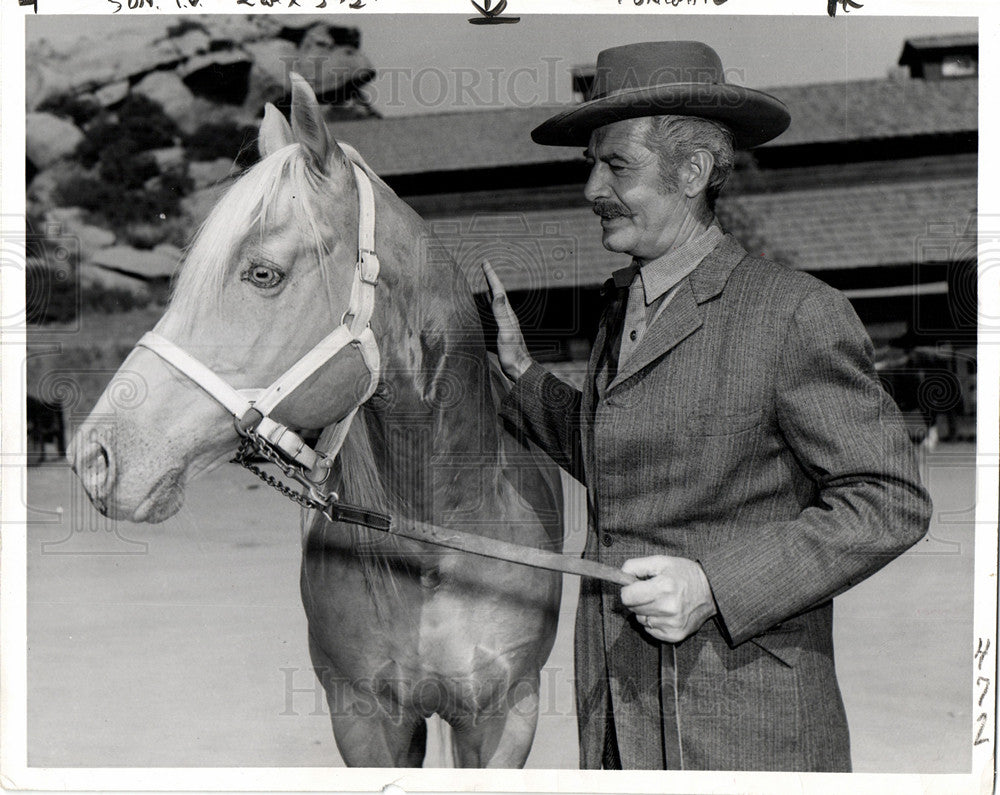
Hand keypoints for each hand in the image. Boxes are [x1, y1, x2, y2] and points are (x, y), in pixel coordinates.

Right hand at [481, 260, 533, 380]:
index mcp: (507, 314)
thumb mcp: (506, 332)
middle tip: (485, 267)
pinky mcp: (502, 330)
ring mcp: (505, 323)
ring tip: (485, 280)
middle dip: (491, 279)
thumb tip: (498, 294)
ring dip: (490, 290)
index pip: (498, 290)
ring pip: (496, 302)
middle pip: (497, 293)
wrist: (519, 369)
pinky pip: (493, 312)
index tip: (485, 263)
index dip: (491, 276)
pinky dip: (489, 304)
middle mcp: (507, 316)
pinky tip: (487, 304)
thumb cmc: (512, 353)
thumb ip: (501, 314)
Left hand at [620, 556, 717, 642]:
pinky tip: (666, 613)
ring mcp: (672, 623)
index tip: (636, 586)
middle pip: (633, 609)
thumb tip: (620, 575)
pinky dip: (654, 622)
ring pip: (641, 620)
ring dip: (646, 612)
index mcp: (664, 587)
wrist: (711, 591)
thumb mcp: (661, 561)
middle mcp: (668, 608)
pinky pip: (651, 630)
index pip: (627, 597)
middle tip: (652, 592)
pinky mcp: (675, 635)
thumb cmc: (685, 574)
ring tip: (661, 602)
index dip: (628, 590)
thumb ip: (635, 566)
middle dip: (638, 600)